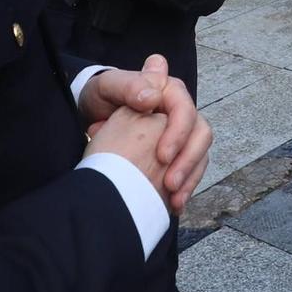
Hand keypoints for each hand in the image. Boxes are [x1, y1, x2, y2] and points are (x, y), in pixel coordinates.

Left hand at [82, 55, 213, 210]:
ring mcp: (181, 132)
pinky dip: (185, 187)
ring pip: (200, 154)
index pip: (185, 109)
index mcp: (167, 90)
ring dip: (190, 178)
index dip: (179, 132)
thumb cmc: (99, 97)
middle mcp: (179, 110)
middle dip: (188, 161)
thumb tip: (153, 97)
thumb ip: (128, 86)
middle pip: (200, 133)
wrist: (91, 117)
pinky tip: (173, 205)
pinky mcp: (178, 152)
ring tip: (173, 200)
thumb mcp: (107, 87)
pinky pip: (192, 169)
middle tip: (169, 184)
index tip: (162, 156)